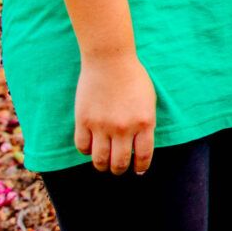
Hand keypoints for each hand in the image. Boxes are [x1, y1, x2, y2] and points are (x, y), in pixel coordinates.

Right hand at [72, 52, 157, 173]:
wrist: (110, 60)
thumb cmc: (133, 78)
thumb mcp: (149, 102)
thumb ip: (145, 124)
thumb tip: (138, 148)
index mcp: (144, 123)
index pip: (143, 157)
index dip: (140, 167)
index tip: (137, 170)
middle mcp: (124, 128)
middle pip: (119, 163)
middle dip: (119, 170)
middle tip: (117, 168)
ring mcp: (102, 125)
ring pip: (99, 160)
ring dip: (102, 165)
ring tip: (103, 163)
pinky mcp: (84, 120)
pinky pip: (82, 147)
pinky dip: (86, 151)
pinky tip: (90, 146)